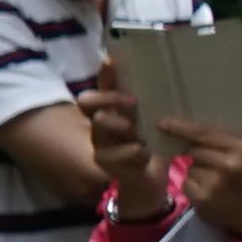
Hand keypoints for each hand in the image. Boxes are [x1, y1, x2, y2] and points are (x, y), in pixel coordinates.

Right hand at [77, 79, 156, 198]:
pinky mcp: (106, 162)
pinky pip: (112, 155)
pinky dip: (129, 151)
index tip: (111, 63)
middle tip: (132, 102)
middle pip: (89, 104)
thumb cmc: (151, 142)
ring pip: (98, 127)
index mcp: (112, 110)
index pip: (103, 86)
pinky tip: (142, 150)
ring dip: (117, 124)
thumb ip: (149, 99)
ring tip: (133, 128)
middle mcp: (100, 124)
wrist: (151, 178)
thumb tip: (148, 73)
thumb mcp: (152, 118)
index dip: (104, 76)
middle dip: (108, 99)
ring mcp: (100, 143)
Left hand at [165, 121, 241, 238]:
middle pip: (194, 151)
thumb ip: (223, 143)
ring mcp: (215, 183)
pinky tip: (209, 192)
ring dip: (196, 172)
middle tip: (213, 165)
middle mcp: (229, 164)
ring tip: (215, 181)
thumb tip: (188, 129)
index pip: (204, 133)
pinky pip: (186, 184)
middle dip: (197, 156)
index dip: (180, 127)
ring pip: (189, 168)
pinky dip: (193, 187)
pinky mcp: (204, 199)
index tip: (162, 122)